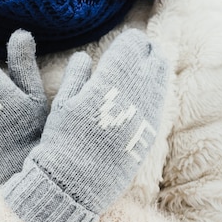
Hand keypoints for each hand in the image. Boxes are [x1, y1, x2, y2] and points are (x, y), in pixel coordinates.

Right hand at [3, 29, 168, 221]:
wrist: (76, 184)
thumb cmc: (62, 142)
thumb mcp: (63, 105)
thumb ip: (76, 78)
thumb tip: (84, 58)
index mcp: (109, 82)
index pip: (130, 47)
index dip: (129, 40)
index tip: (127, 38)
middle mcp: (133, 96)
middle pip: (150, 60)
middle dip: (146, 50)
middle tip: (142, 46)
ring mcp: (145, 115)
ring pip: (160, 81)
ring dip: (157, 68)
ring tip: (153, 61)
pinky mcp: (149, 133)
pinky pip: (160, 103)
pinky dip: (158, 90)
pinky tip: (153, 88)